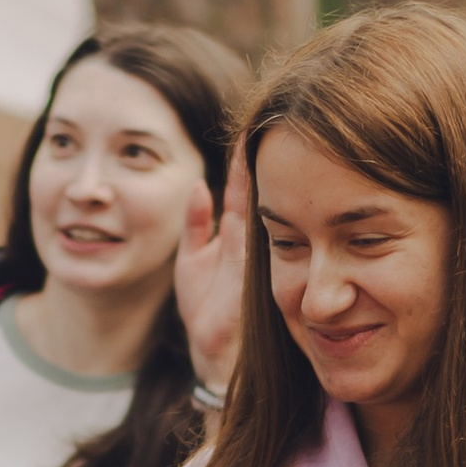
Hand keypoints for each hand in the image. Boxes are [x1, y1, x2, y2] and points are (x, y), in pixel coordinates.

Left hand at [172, 148, 251, 400]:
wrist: (213, 352)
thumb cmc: (206, 309)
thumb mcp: (192, 259)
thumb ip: (196, 223)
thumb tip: (200, 184)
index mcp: (237, 235)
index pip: (245, 187)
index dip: (245, 157)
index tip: (250, 124)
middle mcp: (253, 240)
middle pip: (262, 188)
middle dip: (266, 154)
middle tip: (273, 114)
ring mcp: (259, 254)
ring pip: (266, 204)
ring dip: (269, 172)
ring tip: (272, 133)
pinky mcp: (258, 271)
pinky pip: (262, 233)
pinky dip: (263, 206)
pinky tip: (265, 177)